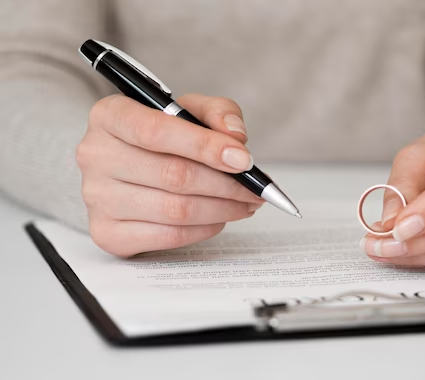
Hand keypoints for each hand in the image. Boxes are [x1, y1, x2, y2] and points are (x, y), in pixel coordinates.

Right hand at [76, 94, 263, 256]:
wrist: (129, 164)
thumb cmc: (163, 135)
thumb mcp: (190, 110)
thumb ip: (218, 113)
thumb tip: (236, 139)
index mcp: (109, 116)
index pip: (156, 132)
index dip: (205, 147)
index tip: (244, 160)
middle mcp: (95, 155)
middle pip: (173, 175)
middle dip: (227, 184)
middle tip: (256, 189)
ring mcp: (96, 198)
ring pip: (176, 210)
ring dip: (222, 209)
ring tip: (245, 203)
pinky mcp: (107, 233)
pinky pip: (168, 236)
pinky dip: (204, 229)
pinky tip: (219, 218)